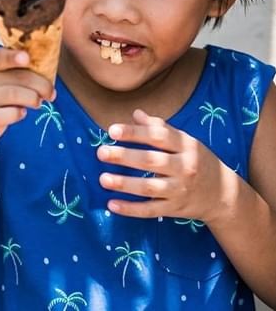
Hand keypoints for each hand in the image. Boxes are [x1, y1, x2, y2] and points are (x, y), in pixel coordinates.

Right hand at [0, 48, 54, 145]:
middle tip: (50, 91)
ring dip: (34, 99)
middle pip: (19, 77)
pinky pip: (11, 114)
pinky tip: (21, 113)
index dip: (13, 57)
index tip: (27, 58)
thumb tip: (44, 64)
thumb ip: (8, 66)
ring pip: (17, 95)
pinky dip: (20, 113)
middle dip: (41, 84)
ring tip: (39, 102)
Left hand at [97, 109, 236, 223]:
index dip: (135, 133)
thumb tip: (135, 113)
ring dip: (125, 184)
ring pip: (150, 188)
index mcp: (187, 146)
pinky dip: (131, 209)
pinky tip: (112, 204)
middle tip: (101, 153)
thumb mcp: (185, 142)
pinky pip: (150, 210)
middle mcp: (185, 167)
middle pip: (152, 161)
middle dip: (125, 157)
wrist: (223, 194)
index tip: (112, 130)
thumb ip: (160, 128)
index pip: (158, 136)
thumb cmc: (197, 161)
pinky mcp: (175, 209)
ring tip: (103, 179)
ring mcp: (180, 190)